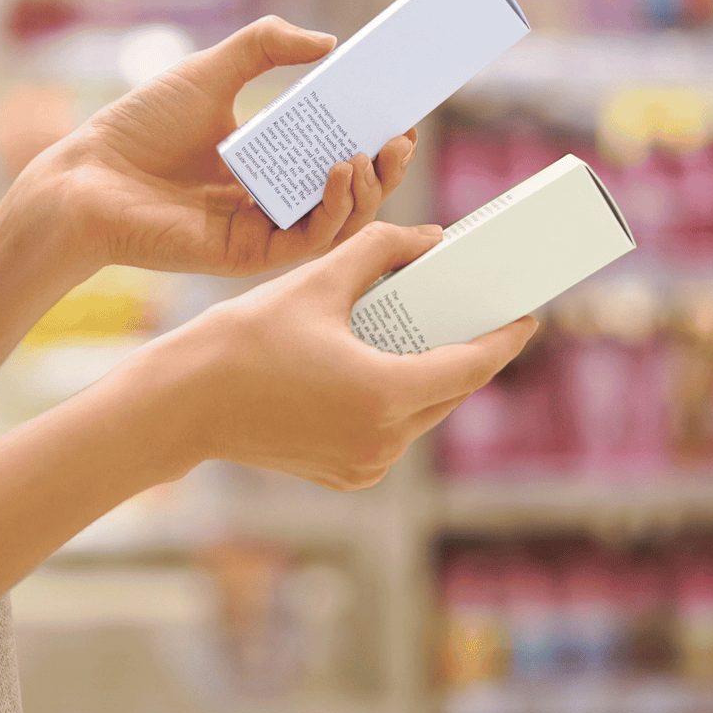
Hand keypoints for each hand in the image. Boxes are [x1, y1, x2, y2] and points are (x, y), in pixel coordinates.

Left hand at [18, 16, 417, 279]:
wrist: (87, 175)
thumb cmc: (139, 128)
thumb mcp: (211, 72)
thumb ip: (265, 47)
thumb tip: (327, 41)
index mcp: (268, 164)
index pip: (337, 157)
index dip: (374, 142)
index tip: (400, 117)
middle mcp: (271, 201)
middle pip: (349, 195)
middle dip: (384, 170)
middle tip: (400, 138)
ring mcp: (262, 230)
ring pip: (338, 223)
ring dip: (366, 191)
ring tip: (368, 152)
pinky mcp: (248, 254)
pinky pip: (307, 240)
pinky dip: (333, 210)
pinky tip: (338, 172)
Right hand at [103, 223, 537, 490]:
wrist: (183, 405)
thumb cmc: (243, 341)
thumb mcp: (317, 281)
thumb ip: (380, 250)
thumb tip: (429, 237)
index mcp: (385, 394)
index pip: (471, 366)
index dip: (506, 338)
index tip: (528, 315)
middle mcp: (383, 441)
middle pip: (452, 390)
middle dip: (470, 351)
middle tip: (478, 311)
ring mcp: (365, 466)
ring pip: (425, 413)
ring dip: (435, 376)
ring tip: (436, 332)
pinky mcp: (347, 475)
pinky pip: (394, 433)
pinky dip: (401, 400)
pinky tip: (396, 363)